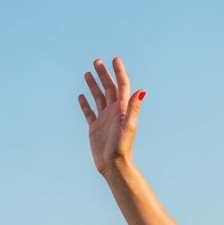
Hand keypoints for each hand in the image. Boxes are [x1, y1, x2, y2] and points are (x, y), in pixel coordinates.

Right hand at [78, 57, 144, 175]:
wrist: (113, 165)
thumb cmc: (122, 146)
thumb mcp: (128, 125)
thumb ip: (134, 107)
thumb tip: (141, 91)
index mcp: (123, 110)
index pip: (121, 86)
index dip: (119, 72)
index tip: (115, 59)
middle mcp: (114, 112)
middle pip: (108, 89)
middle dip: (103, 74)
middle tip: (97, 61)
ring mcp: (104, 119)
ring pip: (98, 97)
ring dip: (94, 85)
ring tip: (88, 73)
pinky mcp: (95, 128)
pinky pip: (89, 112)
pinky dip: (85, 104)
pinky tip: (81, 96)